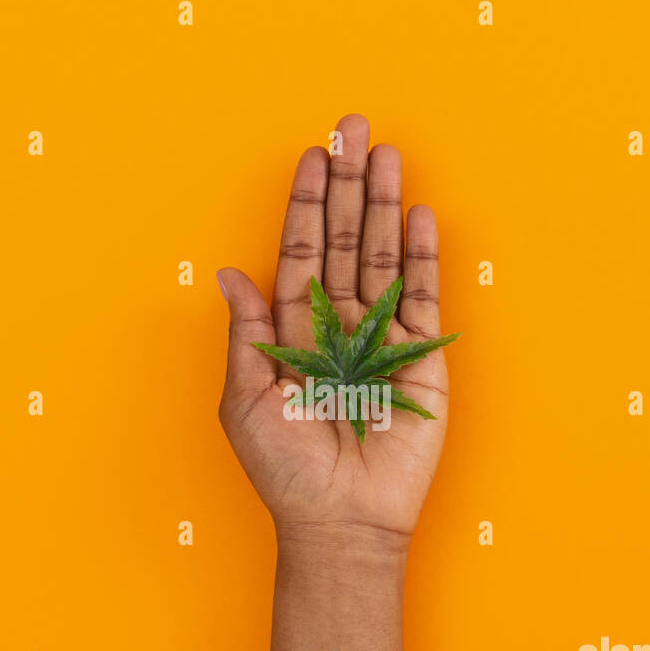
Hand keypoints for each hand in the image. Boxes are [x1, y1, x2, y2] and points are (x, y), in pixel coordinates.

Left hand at [217, 114, 450, 553]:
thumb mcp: (246, 400)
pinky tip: (418, 215)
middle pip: (344, 242)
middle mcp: (338, 325)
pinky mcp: (421, 359)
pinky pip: (422, 297)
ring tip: (388, 154)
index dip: (306, 206)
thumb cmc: (286, 471)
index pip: (301, 253)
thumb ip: (247, 333)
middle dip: (349, 185)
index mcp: (293, 332)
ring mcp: (381, 338)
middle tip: (353, 129)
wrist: (341, 522)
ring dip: (385, 205)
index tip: (311, 157)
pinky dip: (421, 256)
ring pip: (383, 257)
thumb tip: (227, 274)